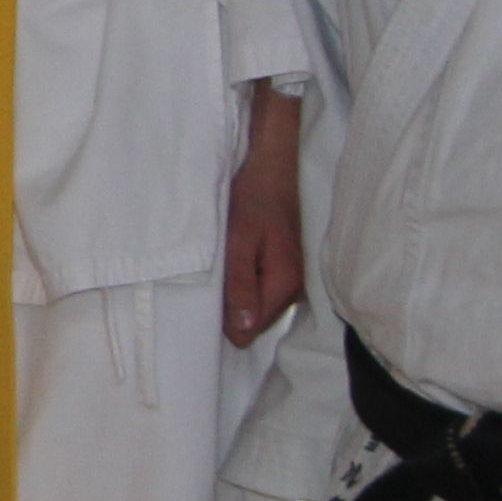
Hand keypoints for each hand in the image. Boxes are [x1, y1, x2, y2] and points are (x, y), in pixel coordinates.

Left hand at [222, 80, 306, 348]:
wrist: (271, 166)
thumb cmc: (252, 199)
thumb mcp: (238, 242)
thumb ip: (240, 286)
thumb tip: (240, 334)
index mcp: (284, 284)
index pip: (250, 330)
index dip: (225, 320)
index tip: (207, 302)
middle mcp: (294, 288)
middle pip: (255, 321)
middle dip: (231, 308)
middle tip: (213, 280)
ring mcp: (291, 279)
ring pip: (256, 305)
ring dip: (237, 293)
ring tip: (223, 269)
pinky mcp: (284, 267)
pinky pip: (261, 289)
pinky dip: (244, 281)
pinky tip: (234, 265)